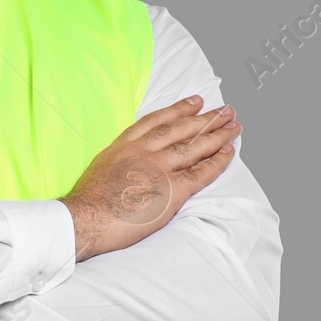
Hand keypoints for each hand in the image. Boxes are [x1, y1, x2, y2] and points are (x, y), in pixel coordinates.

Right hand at [59, 96, 239, 260]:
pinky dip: (217, 161)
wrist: (86, 218)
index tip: (195, 102)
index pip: (157, 121)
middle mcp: (143, 151)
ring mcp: (159, 169)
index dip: (178, 110)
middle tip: (225, 110)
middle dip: (205, 118)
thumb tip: (130, 164)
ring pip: (194, 146)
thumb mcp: (100, 167)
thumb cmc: (88, 202)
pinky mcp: (172, 190)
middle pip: (180, 129)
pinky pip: (201, 173)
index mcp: (124, 145)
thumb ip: (120, 159)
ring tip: (234, 125)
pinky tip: (229, 151)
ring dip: (217, 134)